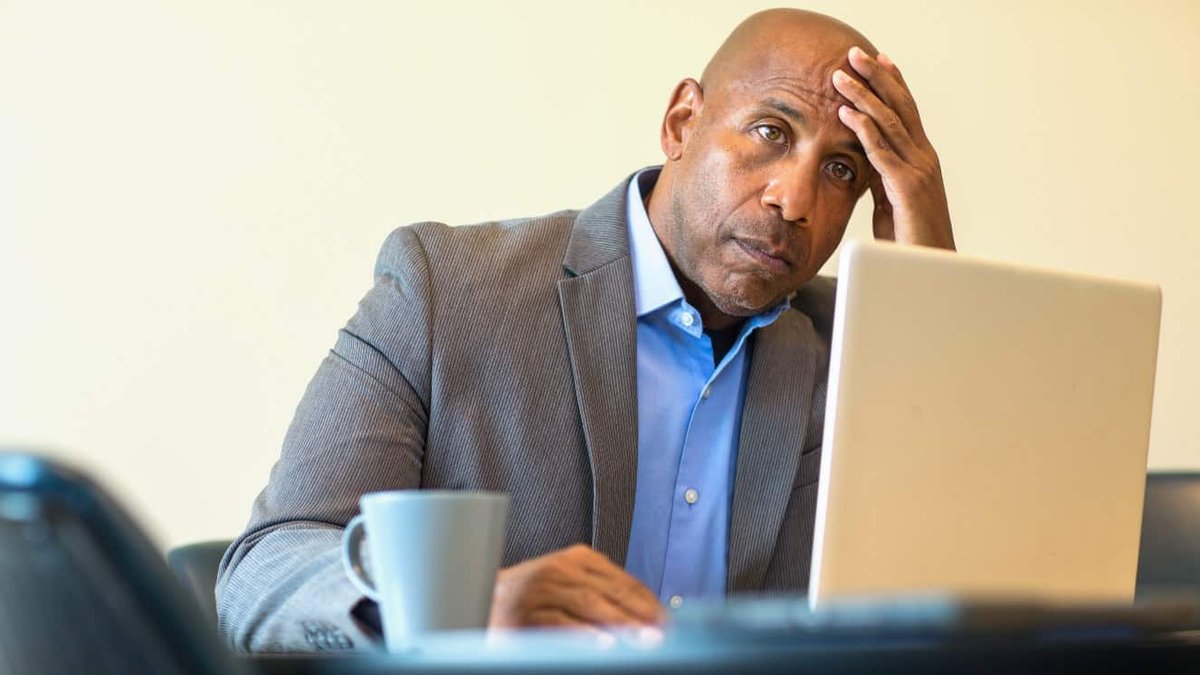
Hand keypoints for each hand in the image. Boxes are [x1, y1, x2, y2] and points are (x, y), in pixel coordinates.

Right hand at [488, 544, 665, 631]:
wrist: (484, 601)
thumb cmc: (536, 598)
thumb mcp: (570, 585)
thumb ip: (603, 593)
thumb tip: (649, 616)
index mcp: (577, 558)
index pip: (622, 581)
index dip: (647, 602)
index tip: (668, 622)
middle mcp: (559, 568)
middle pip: (608, 592)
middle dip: (639, 614)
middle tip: (662, 633)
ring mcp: (540, 589)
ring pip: (588, 605)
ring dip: (619, 624)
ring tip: (643, 640)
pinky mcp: (524, 613)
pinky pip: (560, 625)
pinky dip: (583, 635)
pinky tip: (604, 645)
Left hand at [832, 46, 955, 250]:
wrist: (930, 271)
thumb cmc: (910, 239)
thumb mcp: (891, 201)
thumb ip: (883, 177)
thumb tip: (867, 160)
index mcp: (920, 159)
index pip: (905, 112)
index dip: (891, 84)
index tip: (877, 60)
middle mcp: (924, 158)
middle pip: (899, 108)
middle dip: (877, 78)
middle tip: (856, 53)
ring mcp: (919, 171)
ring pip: (889, 124)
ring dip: (864, 96)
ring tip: (841, 76)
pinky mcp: (908, 188)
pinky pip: (883, 152)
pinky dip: (865, 130)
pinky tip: (848, 114)